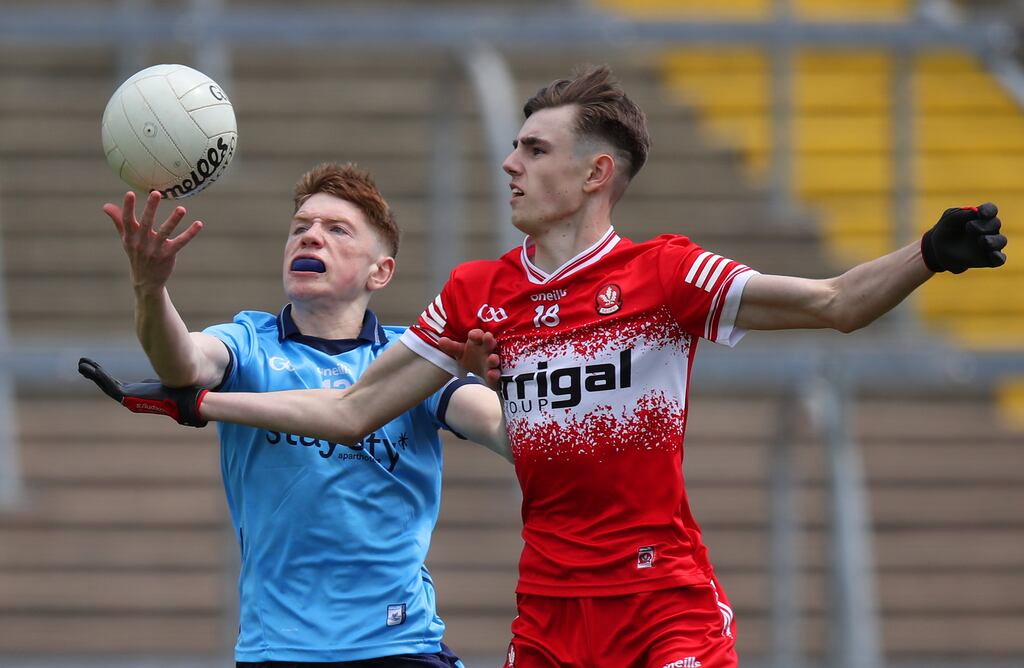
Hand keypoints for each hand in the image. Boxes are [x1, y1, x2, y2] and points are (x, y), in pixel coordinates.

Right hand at [78, 357, 207, 426]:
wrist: (191, 403)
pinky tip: (88, 368)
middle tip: (81, 365)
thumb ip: (172, 388)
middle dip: (95, 374)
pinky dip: (99, 377)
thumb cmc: (186, 398)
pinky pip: (109, 386)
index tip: (96, 369)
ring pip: (106, 385)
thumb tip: (181, 387)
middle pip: (109, 385)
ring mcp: (130, 399)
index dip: (106, 378)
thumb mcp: (173, 388)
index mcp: (141, 395)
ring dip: (93, 374)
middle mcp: (133, 398)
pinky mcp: (129, 397)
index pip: (119, 386)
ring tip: (80, 364)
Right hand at [103, 190, 203, 290]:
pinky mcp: (168, 255)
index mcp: (130, 237)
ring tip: (182, 208)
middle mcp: (142, 243)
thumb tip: (105, 206)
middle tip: (156, 193)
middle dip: (151, 208)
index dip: (128, 207)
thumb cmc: (136, 254)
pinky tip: (199, 224)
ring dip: (173, 220)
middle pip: (146, 223)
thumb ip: (118, 221)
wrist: (146, 281)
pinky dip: (190, 233)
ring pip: (165, 232)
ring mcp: (155, 250)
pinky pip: (180, 242)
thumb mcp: (126, 239)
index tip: (130, 193)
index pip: (127, 220)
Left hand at [438, 329, 500, 389]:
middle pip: (489, 344)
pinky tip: (492, 374)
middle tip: (488, 337)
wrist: (486, 372)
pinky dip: (494, 375)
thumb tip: (440, 340)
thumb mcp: (460, 352)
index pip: (477, 335)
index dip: (475, 334)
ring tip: (493, 358)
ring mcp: (493, 362)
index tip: (472, 335)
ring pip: (495, 359)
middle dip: (489, 341)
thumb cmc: (473, 357)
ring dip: (494, 359)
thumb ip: (451, 347)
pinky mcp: (496, 375)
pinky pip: (496, 375)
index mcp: (478, 342)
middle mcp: (488, 350)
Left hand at [921, 202, 1006, 273]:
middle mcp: (989, 229)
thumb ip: (961, 214)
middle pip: (995, 224)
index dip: (988, 210)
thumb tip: (975, 211)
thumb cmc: (945, 231)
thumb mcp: (948, 220)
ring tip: (982, 241)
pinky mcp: (988, 258)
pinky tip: (993, 255)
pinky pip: (999, 259)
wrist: (937, 251)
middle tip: (969, 227)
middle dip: (984, 225)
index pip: (991, 210)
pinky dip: (998, 257)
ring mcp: (990, 244)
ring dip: (993, 240)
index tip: (981, 214)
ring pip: (1001, 241)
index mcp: (980, 216)